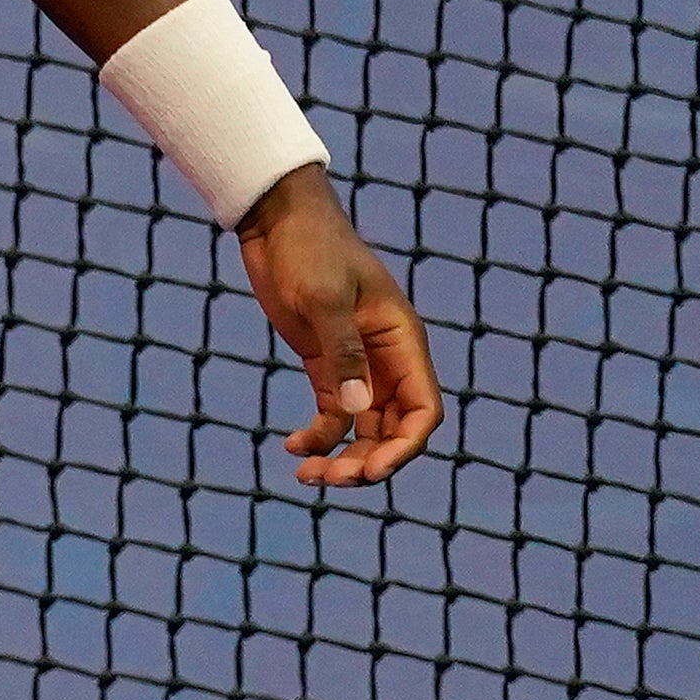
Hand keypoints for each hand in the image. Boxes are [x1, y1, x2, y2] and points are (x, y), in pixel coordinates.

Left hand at [237, 165, 441, 487]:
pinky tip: (291, 447)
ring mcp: (357, 364)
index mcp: (402, 341)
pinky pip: (333, 416)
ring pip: (363, 430)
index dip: (404, 447)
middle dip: (369, 461)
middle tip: (330, 480)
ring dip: (342, 457)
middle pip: (394, 430)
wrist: (276, 220)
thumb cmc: (308, 247)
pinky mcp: (326, 365)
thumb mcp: (323, 297)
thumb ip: (342, 352)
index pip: (423, 409)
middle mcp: (387, 359)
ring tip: (306, 476)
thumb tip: (356, 412)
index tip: (370, 469)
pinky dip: (318, 437)